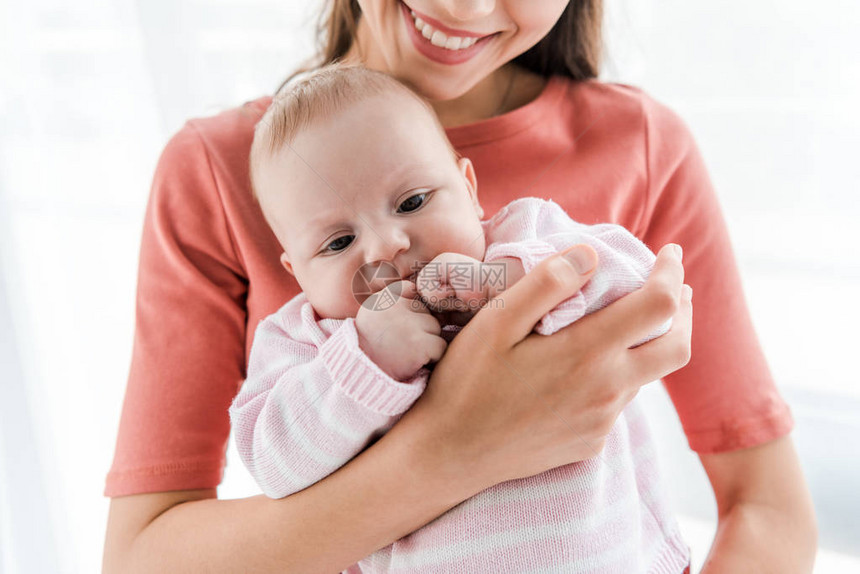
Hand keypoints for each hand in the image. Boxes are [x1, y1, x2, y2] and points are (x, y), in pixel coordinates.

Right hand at [355, 280, 446, 380]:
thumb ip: (391, 301)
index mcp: (382, 299)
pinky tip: (415, 362)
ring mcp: (410, 325)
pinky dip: (432, 357)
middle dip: (420, 327)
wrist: (362, 377)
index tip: (402, 323)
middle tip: (402, 343)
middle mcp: (396, 308)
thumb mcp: (370, 317)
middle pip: (425, 311)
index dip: (411, 307)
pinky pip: (440, 346)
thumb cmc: (368, 350)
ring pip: (435, 328)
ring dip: (427, 341)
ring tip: (406, 352)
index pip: (409, 289)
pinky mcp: (421, 344)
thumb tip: (415, 289)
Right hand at [401, 243, 692, 488]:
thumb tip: (590, 255)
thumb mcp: (496, 322)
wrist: (451, 455)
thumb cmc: (467, 382)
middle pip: (676, 348)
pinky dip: (619, 375)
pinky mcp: (590, 443)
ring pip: (646, 376)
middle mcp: (607, 391)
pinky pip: (618, 403)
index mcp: (588, 353)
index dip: (669, 273)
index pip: (659, 306)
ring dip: (648, 344)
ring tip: (627, 321)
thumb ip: (546, 284)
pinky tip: (590, 367)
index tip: (668, 253)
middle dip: (683, 312)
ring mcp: (601, 422)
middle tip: (674, 287)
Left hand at [416, 252, 486, 314]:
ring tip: (458, 296)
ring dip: (439, 301)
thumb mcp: (450, 312)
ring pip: (419, 289)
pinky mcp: (441, 261)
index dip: (429, 308)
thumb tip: (412, 308)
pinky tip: (457, 290)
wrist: (501, 296)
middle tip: (457, 302)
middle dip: (435, 306)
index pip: (418, 296)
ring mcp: (439, 262)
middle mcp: (438, 268)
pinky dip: (440, 295)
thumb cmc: (480, 308)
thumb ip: (432, 307)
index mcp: (440, 278)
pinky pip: (425, 285)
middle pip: (416, 294)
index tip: (452, 307)